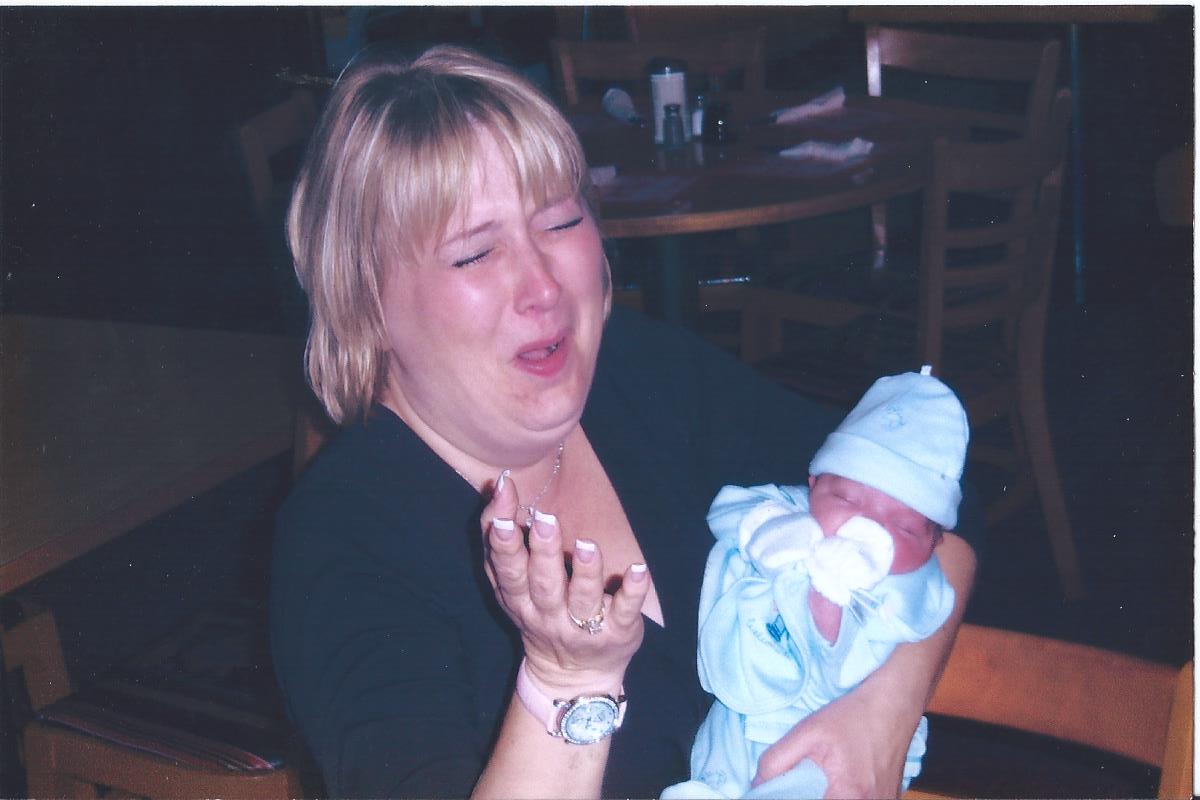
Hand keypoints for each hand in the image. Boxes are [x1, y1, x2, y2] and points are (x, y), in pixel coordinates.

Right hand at [479, 471, 647, 696]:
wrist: (573, 676)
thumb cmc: (539, 614)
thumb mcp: (512, 585)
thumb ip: (501, 541)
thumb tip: (500, 487)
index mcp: (520, 600)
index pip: (507, 572)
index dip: (503, 546)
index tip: (503, 518)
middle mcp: (549, 615)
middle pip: (543, 584)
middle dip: (542, 553)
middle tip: (544, 520)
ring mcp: (584, 626)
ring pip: (583, 599)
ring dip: (585, 572)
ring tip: (588, 544)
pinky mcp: (617, 632)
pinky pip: (625, 611)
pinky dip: (632, 592)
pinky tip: (639, 569)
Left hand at [752, 685, 908, 798]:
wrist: (893, 705)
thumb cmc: (854, 716)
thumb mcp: (807, 732)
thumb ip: (777, 761)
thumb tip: (758, 786)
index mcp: (848, 797)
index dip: (793, 796)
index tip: (791, 784)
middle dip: (810, 793)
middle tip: (808, 775)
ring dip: (827, 793)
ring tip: (827, 773)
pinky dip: (843, 792)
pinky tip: (841, 776)